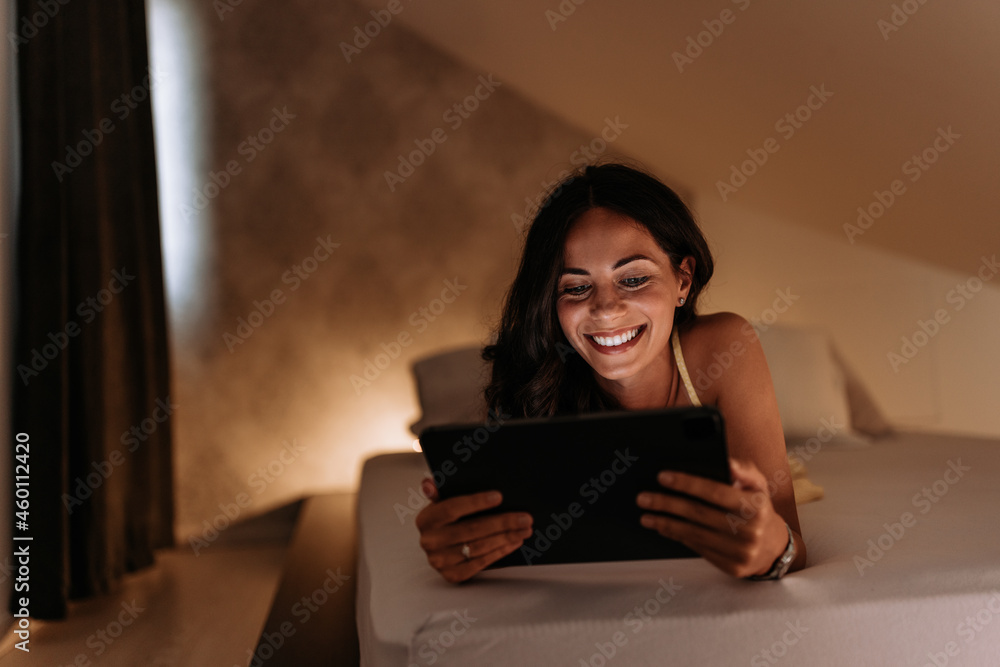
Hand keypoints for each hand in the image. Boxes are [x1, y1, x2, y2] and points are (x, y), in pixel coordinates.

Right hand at [415, 478, 533, 582]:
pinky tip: (514, 542)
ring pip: (478, 547)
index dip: (475, 502)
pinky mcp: (453, 575)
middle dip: (501, 523)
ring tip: (524, 529)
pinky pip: (480, 563)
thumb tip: (428, 483)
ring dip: (505, 538)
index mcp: (426, 519)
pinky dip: (500, 552)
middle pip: (471, 530)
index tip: (499, 497)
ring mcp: (440, 561)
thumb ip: (439, 491)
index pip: (451, 508)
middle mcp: (429, 541)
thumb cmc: (449, 520)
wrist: (444, 548)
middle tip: (524, 518)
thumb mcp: (443, 503)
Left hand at [636, 459, 791, 577]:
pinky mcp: (731, 567)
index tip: (662, 477)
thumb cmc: (757, 508)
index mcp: (756, 506)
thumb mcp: (758, 484)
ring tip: (645, 515)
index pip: (715, 492)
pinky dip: (677, 536)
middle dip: (666, 504)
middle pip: (698, 514)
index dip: (687, 483)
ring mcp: (740, 551)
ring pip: (693, 533)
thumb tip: (726, 462)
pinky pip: (697, 548)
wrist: (774, 547)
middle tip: (643, 497)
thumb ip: (743, 469)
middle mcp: (750, 530)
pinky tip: (663, 527)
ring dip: (665, 523)